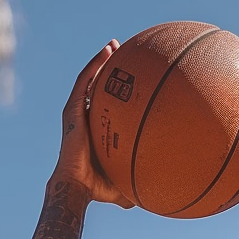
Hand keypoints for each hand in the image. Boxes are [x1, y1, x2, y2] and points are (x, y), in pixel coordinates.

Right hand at [52, 41, 134, 207]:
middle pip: (99, 87)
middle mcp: (87, 118)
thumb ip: (143, 180)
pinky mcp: (72, 110)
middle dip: (111, 70)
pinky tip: (106, 52)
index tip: (136, 82)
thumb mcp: (127, 181)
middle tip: (126, 55)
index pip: (109, 106)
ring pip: (90, 80)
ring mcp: (78, 112)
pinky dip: (94, 65)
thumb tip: (165, 193)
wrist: (77, 187)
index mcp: (98, 130)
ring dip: (101, 61)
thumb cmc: (99, 188)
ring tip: (114, 45)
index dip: (120, 92)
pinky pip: (84, 82)